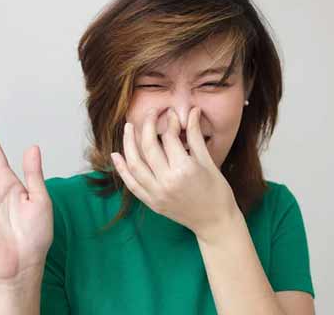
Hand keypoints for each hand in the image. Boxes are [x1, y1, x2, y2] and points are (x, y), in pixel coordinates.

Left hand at [110, 107, 239, 242]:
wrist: (215, 223)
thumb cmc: (217, 191)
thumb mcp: (208, 161)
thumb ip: (195, 136)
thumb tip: (192, 111)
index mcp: (184, 169)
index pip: (170, 138)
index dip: (170, 122)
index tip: (171, 113)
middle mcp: (167, 181)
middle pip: (149, 147)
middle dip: (148, 125)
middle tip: (150, 113)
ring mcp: (156, 194)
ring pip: (135, 164)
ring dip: (128, 143)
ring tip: (128, 127)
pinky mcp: (152, 203)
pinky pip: (131, 184)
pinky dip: (122, 170)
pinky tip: (116, 155)